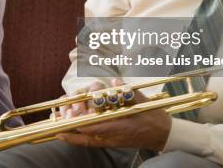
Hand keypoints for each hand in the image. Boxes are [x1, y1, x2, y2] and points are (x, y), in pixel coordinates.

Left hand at [56, 78, 171, 151]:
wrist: (164, 135)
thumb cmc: (155, 119)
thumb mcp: (143, 103)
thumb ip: (128, 92)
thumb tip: (115, 81)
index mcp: (121, 127)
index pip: (96, 127)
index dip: (80, 123)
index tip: (68, 118)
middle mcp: (114, 137)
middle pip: (87, 138)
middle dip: (71, 131)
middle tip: (58, 123)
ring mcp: (113, 141)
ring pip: (88, 142)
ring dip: (73, 136)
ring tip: (59, 129)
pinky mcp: (112, 142)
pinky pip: (92, 143)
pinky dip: (80, 139)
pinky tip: (69, 135)